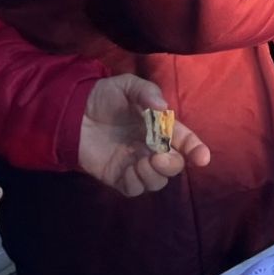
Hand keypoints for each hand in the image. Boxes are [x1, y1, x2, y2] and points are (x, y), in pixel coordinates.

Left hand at [78, 75, 210, 196]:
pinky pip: (134, 189)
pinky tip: (129, 171)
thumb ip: (145, 91)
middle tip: (158, 156)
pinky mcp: (117, 176)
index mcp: (160, 127)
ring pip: (156, 181)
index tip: (201, 158)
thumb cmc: (103, 97)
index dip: (196, 149)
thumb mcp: (126, 85)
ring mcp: (135, 164)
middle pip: (173, 165)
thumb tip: (161, 107)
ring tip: (141, 163)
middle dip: (172, 164)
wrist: (72, 112)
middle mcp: (151, 148)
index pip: (185, 141)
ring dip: (155, 175)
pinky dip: (137, 184)